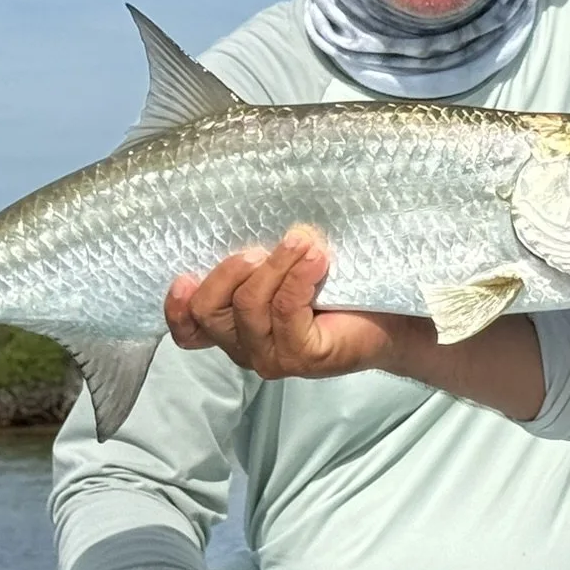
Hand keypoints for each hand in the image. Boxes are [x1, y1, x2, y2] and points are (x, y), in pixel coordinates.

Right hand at [165, 230, 427, 380]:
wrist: (393, 321)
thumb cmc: (338, 287)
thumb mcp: (289, 265)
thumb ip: (264, 253)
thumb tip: (260, 212)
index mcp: (234, 326)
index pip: (189, 329)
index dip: (177, 307)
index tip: (186, 275)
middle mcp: (245, 347)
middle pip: (209, 311)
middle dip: (230, 271)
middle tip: (259, 247)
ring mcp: (272, 357)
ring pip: (248, 307)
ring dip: (274, 266)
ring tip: (303, 242)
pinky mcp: (303, 357)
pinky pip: (286, 311)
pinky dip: (298, 278)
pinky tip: (318, 259)